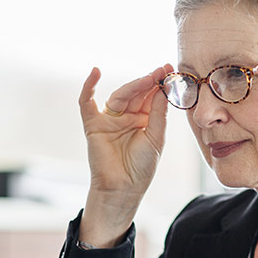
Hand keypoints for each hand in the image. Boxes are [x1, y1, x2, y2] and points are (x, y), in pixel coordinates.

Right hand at [77, 64, 172, 246]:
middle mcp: (127, 117)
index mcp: (144, 120)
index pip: (151, 97)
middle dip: (149, 81)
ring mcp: (110, 119)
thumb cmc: (141, 168)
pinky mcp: (93, 124)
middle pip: (137, 93)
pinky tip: (95, 72)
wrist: (124, 188)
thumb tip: (162, 89)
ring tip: (149, 77)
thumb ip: (158, 113)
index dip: (160, 83)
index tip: (170, 69)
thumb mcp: (156, 138)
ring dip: (133, 85)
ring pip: (120, 96)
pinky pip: (87, 103)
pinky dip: (89, 87)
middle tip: (162, 70)